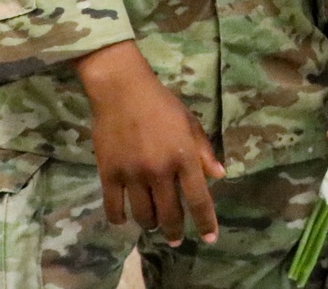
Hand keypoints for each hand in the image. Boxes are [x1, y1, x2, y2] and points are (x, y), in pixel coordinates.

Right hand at [75, 41, 224, 244]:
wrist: (122, 89)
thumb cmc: (161, 103)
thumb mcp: (189, 122)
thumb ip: (203, 151)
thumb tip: (218, 175)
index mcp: (184, 156)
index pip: (199, 199)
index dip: (206, 223)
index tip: (210, 238)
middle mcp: (160, 170)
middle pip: (170, 215)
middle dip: (175, 232)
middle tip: (175, 237)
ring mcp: (133, 174)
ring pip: (144, 217)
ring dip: (151, 225)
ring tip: (153, 223)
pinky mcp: (109, 174)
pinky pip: (114, 209)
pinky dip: (120, 219)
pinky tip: (125, 218)